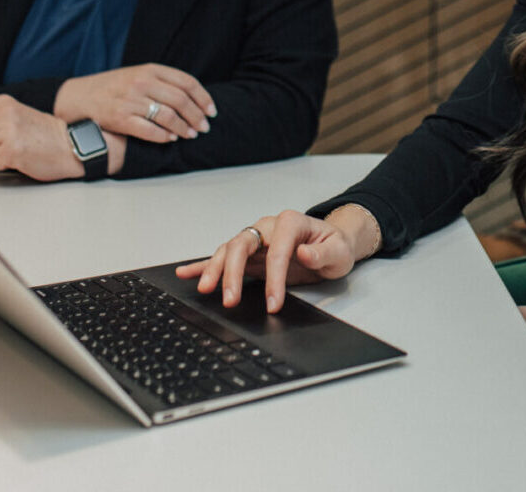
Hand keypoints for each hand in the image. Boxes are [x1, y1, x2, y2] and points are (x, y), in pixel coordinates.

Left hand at [0, 94, 81, 181]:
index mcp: (5, 102)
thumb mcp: (17, 116)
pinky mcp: (12, 149)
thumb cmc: (46, 136)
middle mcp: (6, 112)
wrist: (73, 147)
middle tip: (6, 143)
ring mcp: (9, 130)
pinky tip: (19, 158)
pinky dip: (2, 164)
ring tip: (14, 150)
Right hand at [54, 64, 215, 143]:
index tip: (212, 111)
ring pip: (167, 116)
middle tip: (204, 127)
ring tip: (190, 135)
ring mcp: (130, 101)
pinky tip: (170, 139)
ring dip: (183, 128)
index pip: (187, 82)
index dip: (203, 98)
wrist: (79, 96)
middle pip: (180, 100)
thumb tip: (195, 98)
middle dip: (197, 116)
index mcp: (150, 69)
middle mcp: (141, 83)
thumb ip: (164, 82)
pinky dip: (163, 136)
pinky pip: (148, 130)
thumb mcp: (140, 74)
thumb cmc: (115, 87)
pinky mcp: (119, 118)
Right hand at [175, 206, 379, 312]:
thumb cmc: (335, 246)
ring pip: (228, 250)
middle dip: (233, 272)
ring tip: (204, 289)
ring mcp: (257, 239)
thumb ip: (322, 252)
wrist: (332, 245)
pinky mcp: (250, 253)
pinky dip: (204, 265)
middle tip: (230, 300)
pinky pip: (223, 256)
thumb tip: (303, 252)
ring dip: (215, 269)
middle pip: (243, 244)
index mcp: (292, 222)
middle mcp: (269, 226)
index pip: (277, 250)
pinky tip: (186, 272)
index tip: (274, 303)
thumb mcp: (339, 251)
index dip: (274, 277)